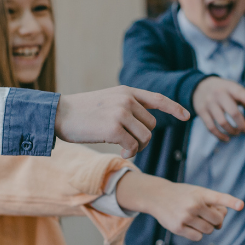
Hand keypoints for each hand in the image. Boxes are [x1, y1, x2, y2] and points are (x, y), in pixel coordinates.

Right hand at [55, 86, 189, 158]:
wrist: (58, 114)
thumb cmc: (81, 112)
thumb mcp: (107, 101)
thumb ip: (126, 107)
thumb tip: (145, 127)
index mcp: (126, 91)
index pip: (158, 98)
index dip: (174, 108)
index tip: (187, 116)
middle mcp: (126, 99)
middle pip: (151, 125)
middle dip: (143, 137)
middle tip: (128, 144)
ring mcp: (120, 113)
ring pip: (145, 137)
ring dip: (137, 147)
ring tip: (123, 148)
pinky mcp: (113, 128)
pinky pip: (133, 146)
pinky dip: (129, 153)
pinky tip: (120, 153)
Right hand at [116, 170, 243, 240]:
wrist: (157, 196)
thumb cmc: (182, 195)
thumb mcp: (197, 193)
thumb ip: (212, 206)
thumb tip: (220, 225)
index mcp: (201, 193)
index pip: (219, 198)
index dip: (231, 201)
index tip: (240, 205)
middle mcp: (194, 204)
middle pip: (218, 220)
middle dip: (215, 220)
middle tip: (206, 214)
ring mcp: (185, 216)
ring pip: (209, 230)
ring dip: (206, 227)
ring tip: (195, 218)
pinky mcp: (178, 228)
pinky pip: (198, 237)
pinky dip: (197, 234)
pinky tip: (188, 225)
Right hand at [191, 77, 244, 141]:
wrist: (201, 87)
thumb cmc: (225, 92)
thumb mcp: (236, 92)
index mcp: (230, 87)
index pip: (240, 92)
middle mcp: (219, 94)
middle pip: (232, 112)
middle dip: (241, 124)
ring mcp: (209, 103)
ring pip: (222, 122)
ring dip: (232, 131)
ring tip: (237, 132)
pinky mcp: (201, 112)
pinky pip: (211, 127)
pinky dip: (220, 136)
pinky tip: (227, 138)